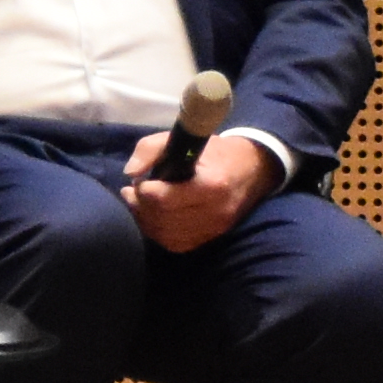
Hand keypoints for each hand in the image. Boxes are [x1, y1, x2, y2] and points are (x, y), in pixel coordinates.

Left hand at [119, 123, 272, 255]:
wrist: (253, 169)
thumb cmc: (216, 151)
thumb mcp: (185, 138)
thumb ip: (152, 149)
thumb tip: (130, 172)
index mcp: (211, 184)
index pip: (166, 198)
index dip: (144, 191)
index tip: (138, 181)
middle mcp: (214, 211)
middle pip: (164, 218)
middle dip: (140, 206)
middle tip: (131, 192)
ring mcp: (214, 228)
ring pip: (167, 235)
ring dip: (146, 221)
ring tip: (139, 204)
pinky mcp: (212, 238)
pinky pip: (177, 244)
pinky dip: (159, 233)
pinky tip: (153, 219)